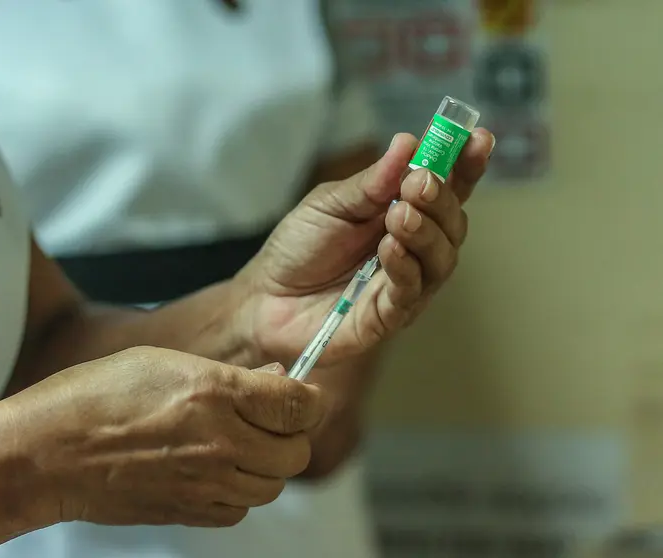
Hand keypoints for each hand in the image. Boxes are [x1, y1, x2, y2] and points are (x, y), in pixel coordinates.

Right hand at [0, 347, 325, 527]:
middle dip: (292, 434)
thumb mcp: (167, 361)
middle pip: (295, 452)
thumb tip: (278, 383)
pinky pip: (239, 511)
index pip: (299, 405)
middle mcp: (218, 443)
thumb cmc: (97, 395)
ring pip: (273, 486)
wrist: (46, 453)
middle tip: (271, 420)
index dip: (310, 399)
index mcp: (214, 393)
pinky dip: (240, 493)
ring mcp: (205, 483)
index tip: (303, 396)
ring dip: (268, 465)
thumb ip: (230, 376)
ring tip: (240, 444)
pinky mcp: (189, 512)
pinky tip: (216, 471)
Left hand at [236, 130, 493, 364]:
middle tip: (419, 183)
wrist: (265, 296)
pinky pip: (412, 292)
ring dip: (426, 231)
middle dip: (442, 198)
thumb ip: (371, 182)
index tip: (478, 138)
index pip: (446, 187)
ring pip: (441, 258)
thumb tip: (409, 143)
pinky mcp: (390, 315)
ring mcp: (406, 282)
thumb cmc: (299, 246)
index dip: (466, 164)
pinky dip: (406, 267)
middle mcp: (413, 247)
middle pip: (452, 222)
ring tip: (400, 214)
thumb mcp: (330, 203)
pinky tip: (390, 249)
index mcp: (402, 211)